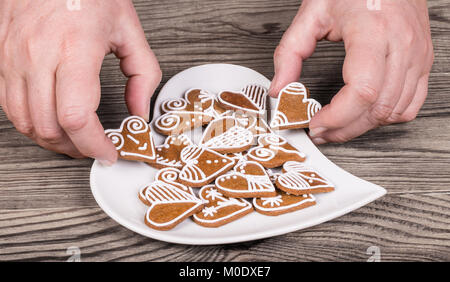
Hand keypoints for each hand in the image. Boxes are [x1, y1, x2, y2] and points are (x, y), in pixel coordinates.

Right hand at [0, 0, 160, 163]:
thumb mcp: (129, 30)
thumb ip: (143, 75)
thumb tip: (138, 111)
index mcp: (74, 50)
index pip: (76, 118)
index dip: (93, 145)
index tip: (108, 152)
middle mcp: (38, 56)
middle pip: (48, 127)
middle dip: (75, 149)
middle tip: (95, 149)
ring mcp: (14, 57)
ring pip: (25, 121)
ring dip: (51, 140)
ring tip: (75, 141)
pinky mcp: (3, 56)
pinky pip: (9, 103)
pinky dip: (31, 122)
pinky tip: (50, 122)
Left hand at [269, 0, 432, 143]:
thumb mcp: (312, 14)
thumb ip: (290, 53)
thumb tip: (280, 89)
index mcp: (372, 31)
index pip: (362, 91)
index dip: (337, 117)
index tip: (315, 124)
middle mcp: (401, 45)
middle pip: (377, 108)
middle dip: (345, 129)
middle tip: (321, 132)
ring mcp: (416, 54)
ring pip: (394, 111)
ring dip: (363, 126)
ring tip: (338, 126)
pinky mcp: (422, 60)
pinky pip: (412, 103)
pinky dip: (387, 117)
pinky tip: (365, 114)